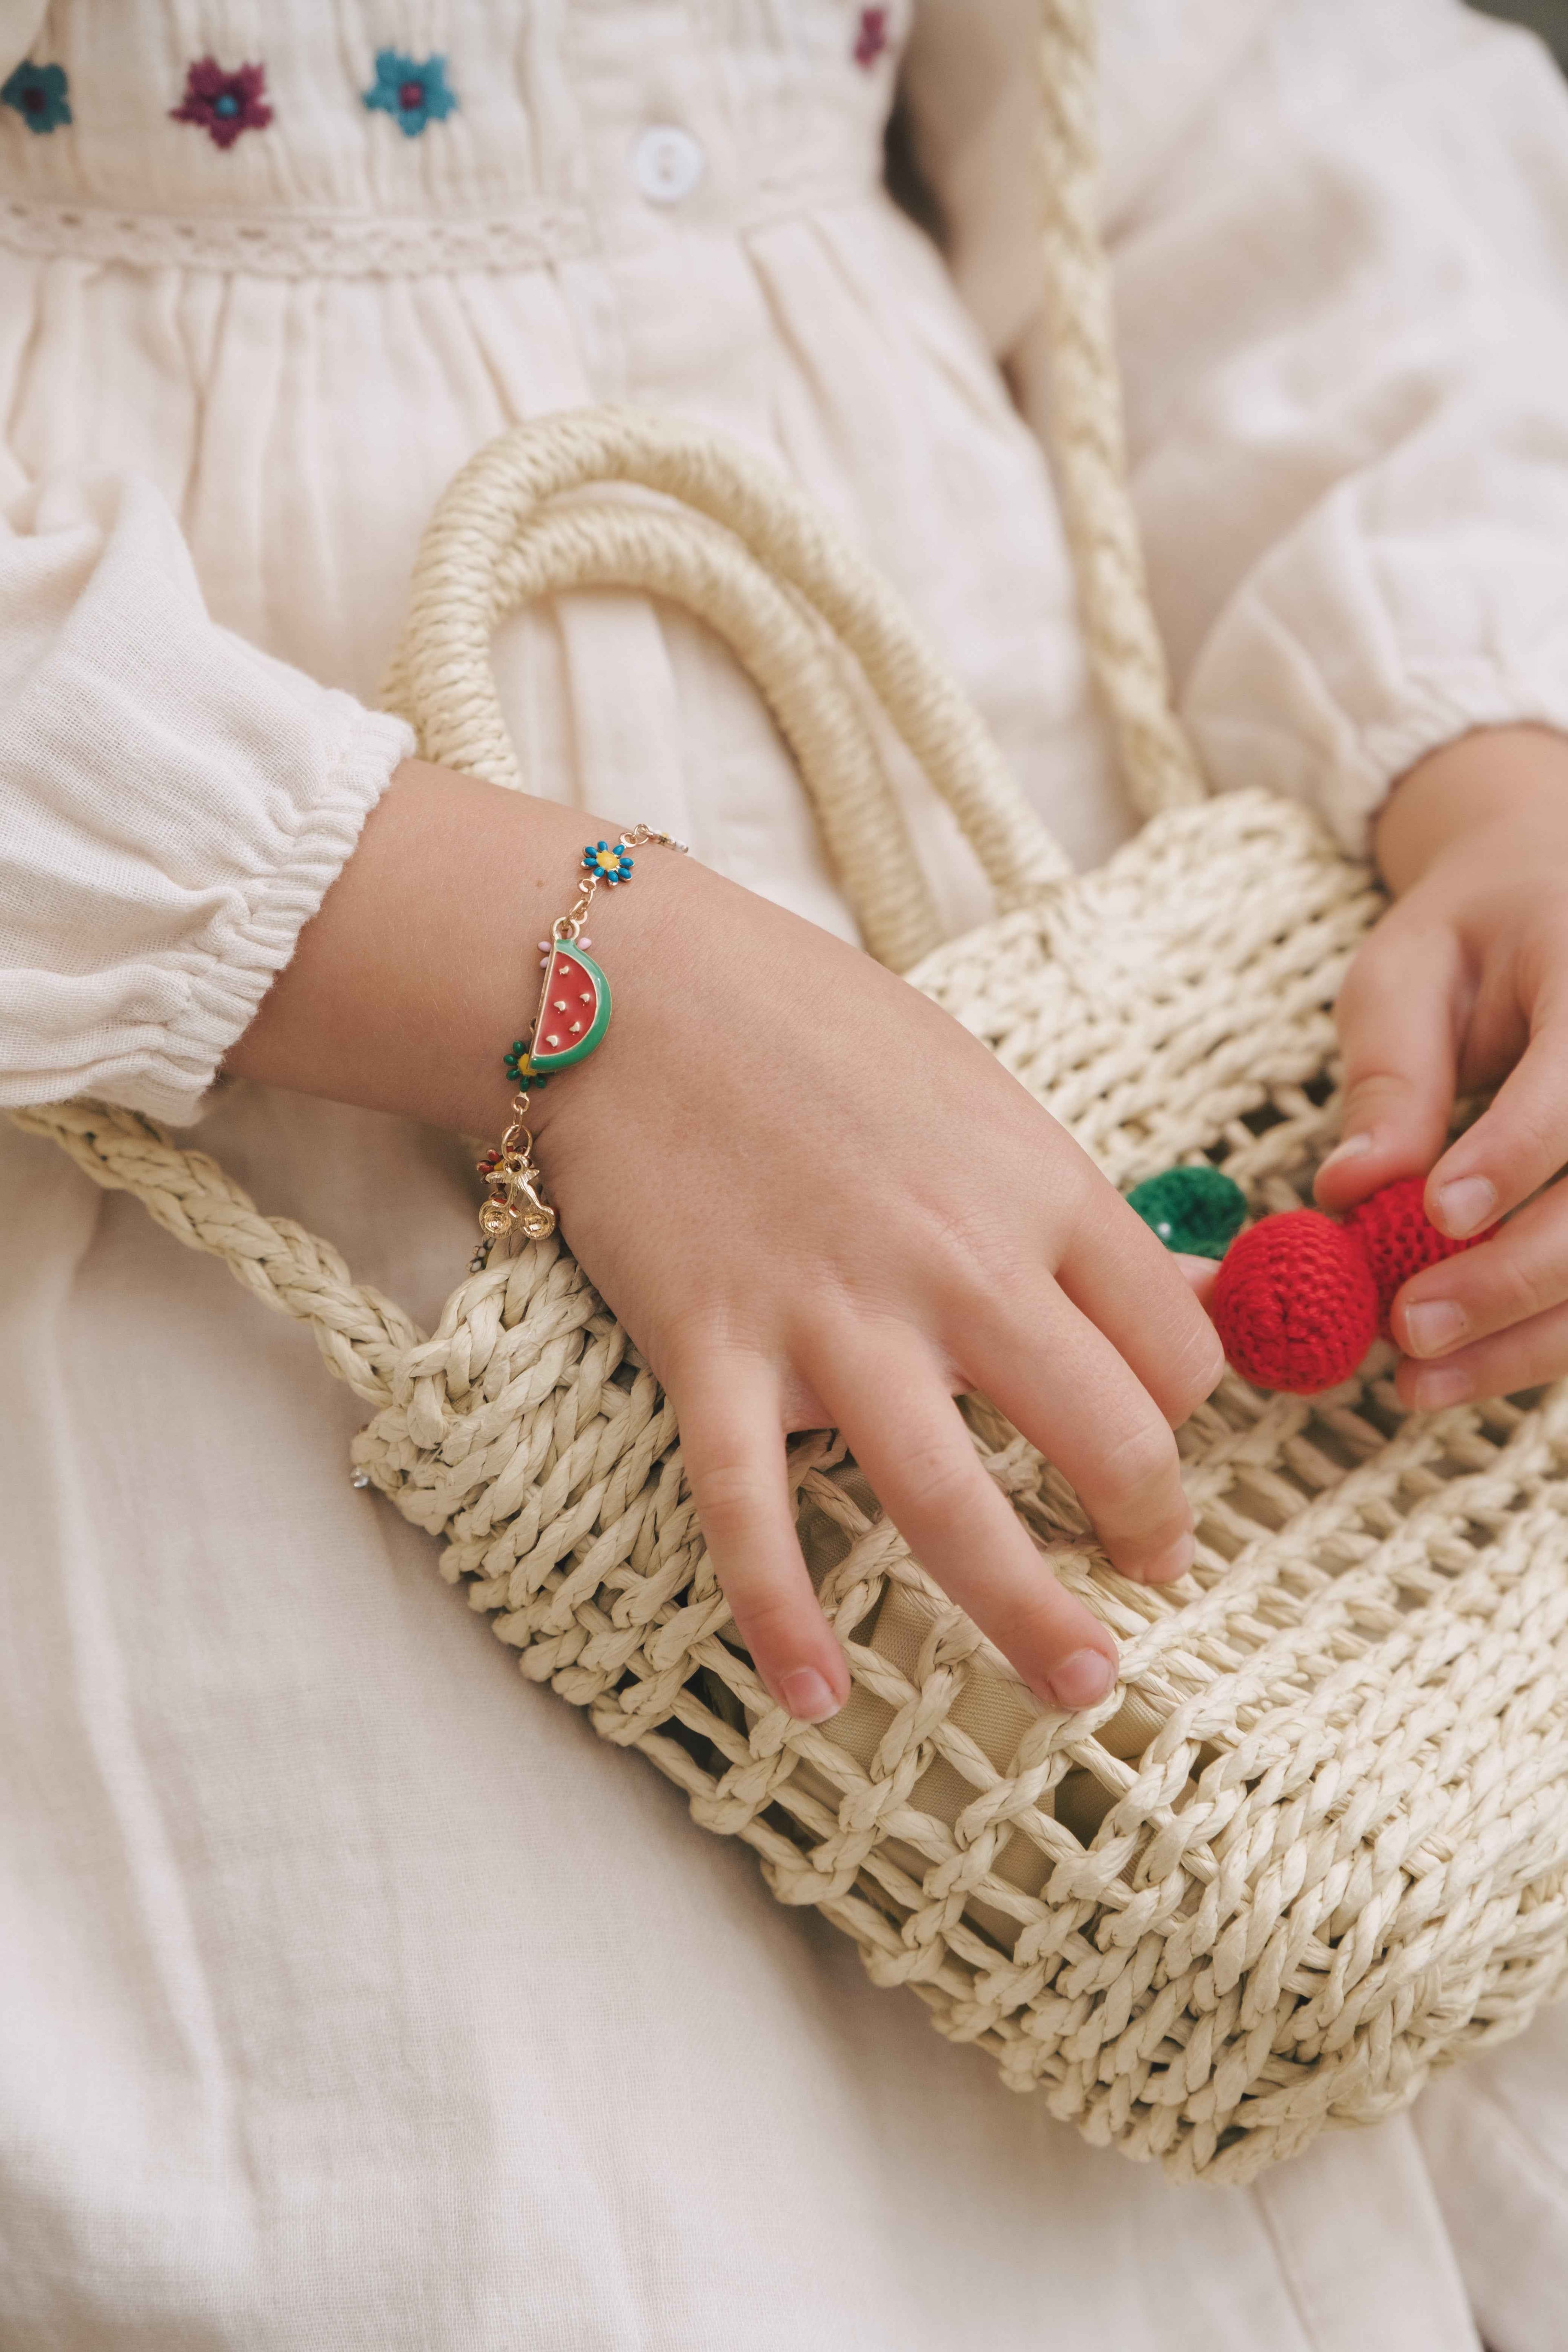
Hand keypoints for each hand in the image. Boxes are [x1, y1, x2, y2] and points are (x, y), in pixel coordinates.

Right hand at [234, 760, 1222, 1721]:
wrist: (634, 986)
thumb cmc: (814, 1027)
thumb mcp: (980, 1090)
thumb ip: (1062, 1204)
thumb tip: (1173, 1299)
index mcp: (1039, 1187)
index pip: (1173, 1348)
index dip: (1183, 1417)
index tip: (1156, 1448)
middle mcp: (956, 1263)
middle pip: (1105, 1439)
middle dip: (1146, 1531)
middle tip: (1148, 1580)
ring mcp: (830, 1317)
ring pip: (953, 1505)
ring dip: (1027, 1617)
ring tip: (1080, 1684)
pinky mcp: (711, 1352)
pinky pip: (750, 1514)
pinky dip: (782, 1617)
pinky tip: (818, 1696)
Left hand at [1315, 725, 1567, 1409]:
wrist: (1556, 896)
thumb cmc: (1475, 931)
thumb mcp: (1407, 967)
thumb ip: (1390, 1069)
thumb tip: (1350, 1187)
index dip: (1515, 1154)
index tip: (1437, 1215)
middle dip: (1515, 1276)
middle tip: (1408, 1328)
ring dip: (1532, 1337)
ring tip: (1419, 1384)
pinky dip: (1548, 1338)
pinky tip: (1473, 1369)